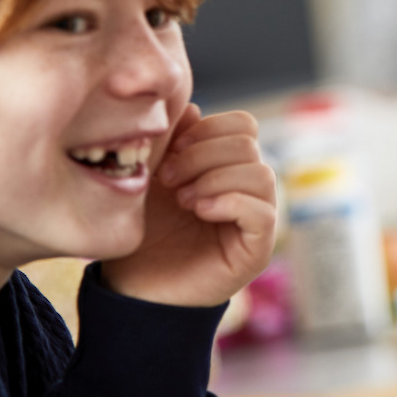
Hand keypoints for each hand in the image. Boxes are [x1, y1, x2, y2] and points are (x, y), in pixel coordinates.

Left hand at [101, 104, 276, 306]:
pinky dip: (228, 203)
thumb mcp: (151, 173)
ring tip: (183, 201)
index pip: (243, 125)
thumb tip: (194, 109)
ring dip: (213, 180)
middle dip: (202, 155)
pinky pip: (263, 212)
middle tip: (168, 180)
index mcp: (228, 167)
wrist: (134, 286)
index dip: (207, 130)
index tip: (170, 152)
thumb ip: (172, 139)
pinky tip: (198, 211)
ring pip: (261, 174)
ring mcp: (257, 219)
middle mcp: (248, 189)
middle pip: (250, 144)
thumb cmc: (142, 231)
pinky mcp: (257, 249)